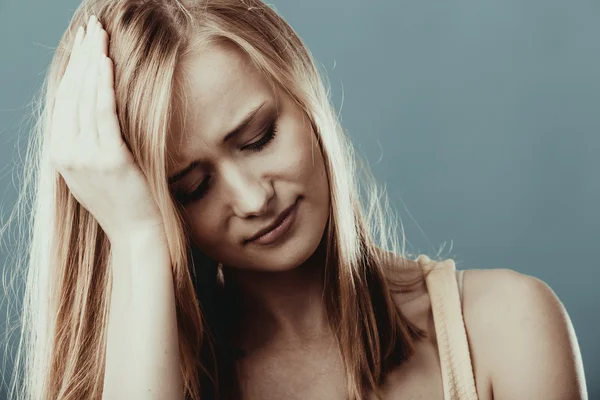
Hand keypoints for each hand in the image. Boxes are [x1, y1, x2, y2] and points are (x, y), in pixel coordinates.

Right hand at [50, 15, 163, 242]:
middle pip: (72, 93)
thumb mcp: (94, 172)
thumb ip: (87, 143)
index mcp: (61, 153)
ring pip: (86, 98)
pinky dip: (103, 86)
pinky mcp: (109, 158)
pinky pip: (104, 114)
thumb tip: (92, 111)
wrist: (136, 233)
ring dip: (93, 63)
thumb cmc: (122, 202)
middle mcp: (67, 152)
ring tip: (100, 36)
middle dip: (82, 57)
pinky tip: (107, 64)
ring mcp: (86, 156)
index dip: (73, 69)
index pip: (64, 100)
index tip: (83, 44)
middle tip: (91, 29)